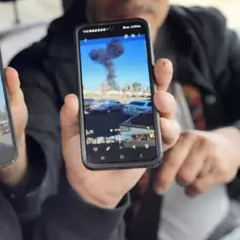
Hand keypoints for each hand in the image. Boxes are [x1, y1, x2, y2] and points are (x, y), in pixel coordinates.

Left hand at [61, 59, 180, 208]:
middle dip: (161, 77)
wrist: (88, 184)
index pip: (134, 83)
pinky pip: (169, 139)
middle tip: (160, 68)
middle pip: (156, 92)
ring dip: (167, 104)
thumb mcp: (71, 132)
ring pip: (166, 113)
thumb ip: (70, 116)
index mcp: (119, 106)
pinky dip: (169, 131)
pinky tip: (163, 126)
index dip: (143, 69)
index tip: (148, 56)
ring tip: (160, 100)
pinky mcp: (154, 150)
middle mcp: (137, 115)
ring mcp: (148, 131)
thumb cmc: (82, 154)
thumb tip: (71, 98)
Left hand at [154, 130, 239, 195]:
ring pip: (190, 181)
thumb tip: (145, 169)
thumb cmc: (197, 148)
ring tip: (189, 177)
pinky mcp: (222, 169)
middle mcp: (200, 143)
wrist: (230, 146)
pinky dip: (194, 190)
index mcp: (185, 137)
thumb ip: (167, 153)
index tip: (157, 188)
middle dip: (174, 180)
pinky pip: (201, 187)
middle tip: (174, 181)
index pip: (171, 159)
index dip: (162, 176)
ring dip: (186, 184)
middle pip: (181, 174)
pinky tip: (195, 186)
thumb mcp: (183, 144)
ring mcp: (213, 156)